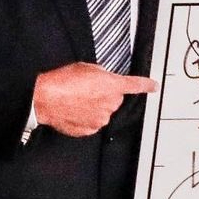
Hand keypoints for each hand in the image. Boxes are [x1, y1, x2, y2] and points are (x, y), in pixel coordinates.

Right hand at [33, 62, 157, 136]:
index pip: (135, 85)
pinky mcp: (89, 130)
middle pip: (115, 99)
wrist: (45, 98)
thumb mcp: (86, 68)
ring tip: (76, 99)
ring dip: (94, 106)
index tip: (153, 86)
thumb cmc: (63, 81)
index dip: (146, 85)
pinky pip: (92, 122)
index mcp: (112, 86)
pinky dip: (85, 117)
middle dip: (105, 95)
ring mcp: (100, 119)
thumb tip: (103, 80)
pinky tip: (73, 109)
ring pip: (103, 112)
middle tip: (86, 89)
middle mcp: (110, 104)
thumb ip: (101, 75)